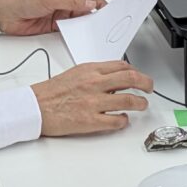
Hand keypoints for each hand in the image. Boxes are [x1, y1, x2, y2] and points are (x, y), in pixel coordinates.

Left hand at [0, 0, 116, 35]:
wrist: (7, 16)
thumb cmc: (23, 0)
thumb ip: (71, 2)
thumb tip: (90, 2)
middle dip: (99, 4)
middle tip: (108, 13)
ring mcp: (63, 10)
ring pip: (83, 13)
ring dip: (91, 18)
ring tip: (99, 23)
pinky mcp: (59, 23)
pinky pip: (74, 25)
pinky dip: (81, 28)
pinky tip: (85, 31)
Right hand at [31, 60, 153, 135]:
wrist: (36, 106)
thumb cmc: (52, 91)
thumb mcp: (76, 73)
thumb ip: (95, 74)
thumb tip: (114, 78)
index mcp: (91, 70)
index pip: (122, 66)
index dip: (136, 71)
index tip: (139, 77)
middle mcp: (95, 84)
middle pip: (131, 79)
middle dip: (146, 83)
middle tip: (150, 88)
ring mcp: (94, 102)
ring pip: (129, 100)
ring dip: (140, 103)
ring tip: (141, 105)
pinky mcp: (91, 120)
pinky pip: (116, 120)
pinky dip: (124, 120)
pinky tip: (122, 119)